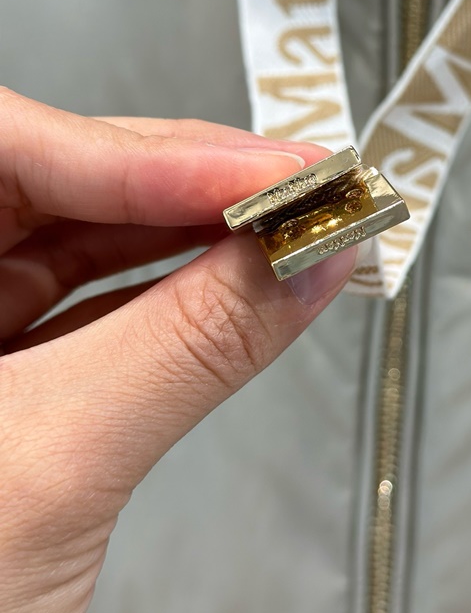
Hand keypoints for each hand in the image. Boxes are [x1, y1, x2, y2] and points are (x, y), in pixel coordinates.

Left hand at [0, 89, 355, 612]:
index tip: (264, 174)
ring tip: (282, 227)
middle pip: (51, 177)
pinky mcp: (2, 371)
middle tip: (292, 189)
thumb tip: (299, 258)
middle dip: (182, 181)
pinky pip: (92, 303)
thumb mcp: (57, 467)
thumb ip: (191, 345)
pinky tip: (236, 280)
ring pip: (79, 236)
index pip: (6, 145)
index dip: (143, 154)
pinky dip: (172, 291)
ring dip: (190, 230)